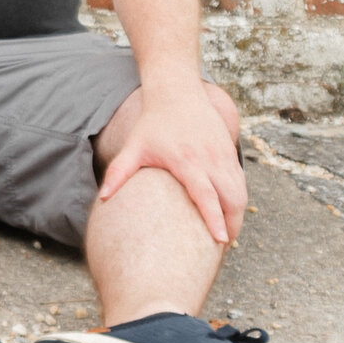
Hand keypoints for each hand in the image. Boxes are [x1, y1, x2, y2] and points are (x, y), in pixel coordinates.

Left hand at [97, 82, 245, 244]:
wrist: (177, 93)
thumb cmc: (154, 123)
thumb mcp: (134, 146)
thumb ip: (119, 172)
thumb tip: (102, 198)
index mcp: (187, 161)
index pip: (206, 195)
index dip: (215, 219)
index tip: (221, 241)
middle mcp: (210, 159)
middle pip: (232, 199)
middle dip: (232, 225)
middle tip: (221, 249)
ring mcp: (224, 156)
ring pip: (241, 192)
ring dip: (238, 215)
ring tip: (227, 237)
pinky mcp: (230, 153)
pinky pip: (241, 183)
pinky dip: (238, 201)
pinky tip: (230, 215)